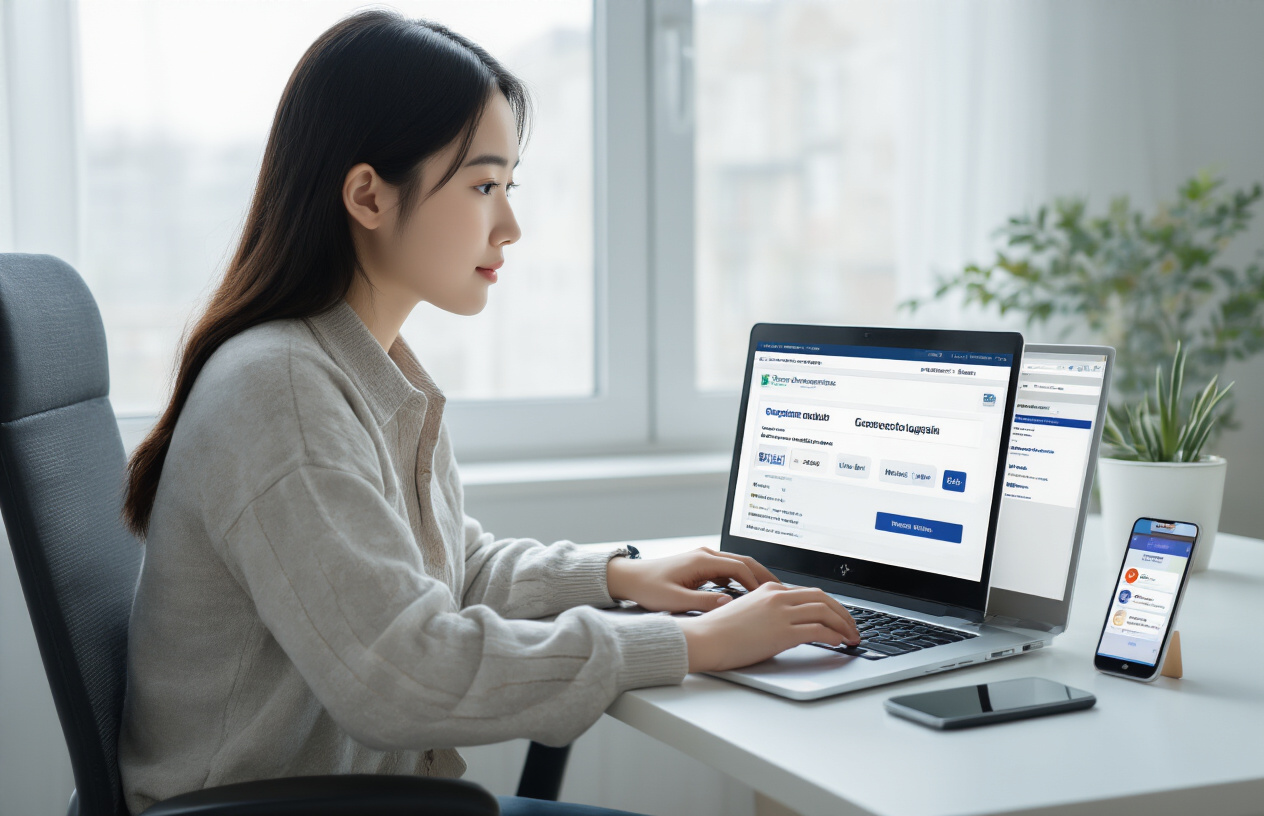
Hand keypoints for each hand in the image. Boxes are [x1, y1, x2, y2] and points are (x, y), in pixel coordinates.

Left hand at [605, 546, 777, 612]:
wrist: (629, 578)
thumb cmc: (648, 588)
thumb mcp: (675, 601)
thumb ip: (703, 603)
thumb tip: (729, 605)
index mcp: (701, 560)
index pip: (739, 569)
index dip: (757, 583)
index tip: (771, 597)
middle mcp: (705, 555)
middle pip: (744, 562)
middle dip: (763, 576)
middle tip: (782, 591)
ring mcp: (703, 558)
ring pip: (737, 564)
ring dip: (754, 577)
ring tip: (770, 593)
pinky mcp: (700, 564)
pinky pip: (727, 569)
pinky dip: (741, 578)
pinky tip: (747, 592)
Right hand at [675, 583, 860, 672]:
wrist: (704, 639)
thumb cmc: (718, 631)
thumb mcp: (747, 613)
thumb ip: (767, 613)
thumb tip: (785, 625)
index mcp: (769, 590)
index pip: (808, 593)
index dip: (828, 605)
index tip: (837, 617)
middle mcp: (777, 596)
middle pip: (822, 598)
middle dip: (843, 612)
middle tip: (852, 627)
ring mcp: (781, 613)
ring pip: (825, 611)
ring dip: (844, 625)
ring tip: (851, 637)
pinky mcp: (782, 631)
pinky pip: (818, 630)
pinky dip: (834, 635)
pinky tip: (839, 642)